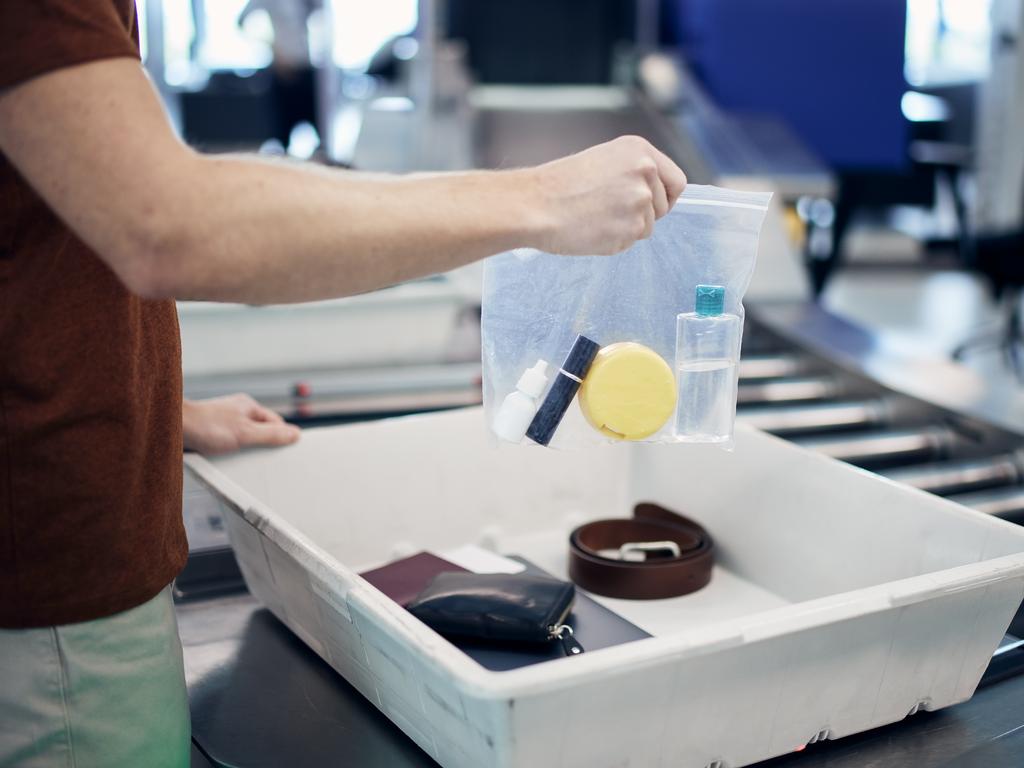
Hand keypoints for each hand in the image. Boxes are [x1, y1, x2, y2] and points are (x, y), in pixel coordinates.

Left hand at [182, 394, 300, 454]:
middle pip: (260, 431)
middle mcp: (237, 412)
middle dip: (262, 445)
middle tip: (262, 458)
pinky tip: (226, 460)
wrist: (173, 428)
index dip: (281, 436)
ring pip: (244, 439)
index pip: (276, 422)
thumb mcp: (246, 433)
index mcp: (248, 406)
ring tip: (240, 459)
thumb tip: (295, 434)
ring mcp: (223, 422)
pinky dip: (230, 453)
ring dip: (244, 451)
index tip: (285, 450)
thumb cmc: (206, 425)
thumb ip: (271, 435)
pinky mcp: (211, 433)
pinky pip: (228, 445)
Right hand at [527, 135, 686, 254]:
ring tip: (596, 218)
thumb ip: (632, 173)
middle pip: (664, 207)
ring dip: (626, 229)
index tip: (654, 204)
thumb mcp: (603, 161)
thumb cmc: (559, 185)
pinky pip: (630, 243)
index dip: (666, 196)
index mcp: (640, 150)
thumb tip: (652, 195)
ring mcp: (640, 202)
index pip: (676, 180)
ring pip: (647, 228)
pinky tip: (592, 229)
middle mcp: (645, 173)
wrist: (535, 205)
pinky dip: (614, 241)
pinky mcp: (631, 229)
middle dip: (643, 214)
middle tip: (610, 212)